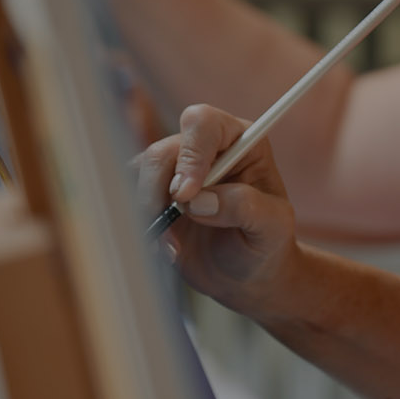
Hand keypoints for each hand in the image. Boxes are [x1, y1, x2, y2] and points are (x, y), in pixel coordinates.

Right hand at [136, 104, 300, 317]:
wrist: (246, 274)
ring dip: (148, 212)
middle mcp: (205, 150)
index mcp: (241, 142)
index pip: (204, 124)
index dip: (191, 153)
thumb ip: (244, 206)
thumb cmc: (266, 243)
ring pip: (139, 174)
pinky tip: (165, 249)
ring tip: (174, 247)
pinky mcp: (154, 196)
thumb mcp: (272, 226)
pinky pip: (127, 200)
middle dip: (159, 188)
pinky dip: (140, 226)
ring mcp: (175, 173)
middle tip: (172, 222)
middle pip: (162, 150)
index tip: (186, 193)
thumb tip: (200, 201)